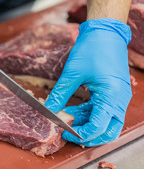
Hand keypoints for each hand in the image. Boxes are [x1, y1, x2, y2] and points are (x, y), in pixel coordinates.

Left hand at [45, 19, 131, 146]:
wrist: (106, 32)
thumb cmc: (93, 49)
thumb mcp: (73, 73)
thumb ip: (61, 94)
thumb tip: (49, 109)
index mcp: (112, 96)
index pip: (99, 127)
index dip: (80, 134)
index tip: (63, 132)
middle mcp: (119, 100)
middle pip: (108, 131)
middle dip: (88, 136)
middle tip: (68, 133)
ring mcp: (118, 97)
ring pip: (105, 122)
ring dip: (86, 123)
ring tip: (65, 116)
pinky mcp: (113, 93)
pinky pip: (102, 110)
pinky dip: (88, 114)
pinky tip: (71, 109)